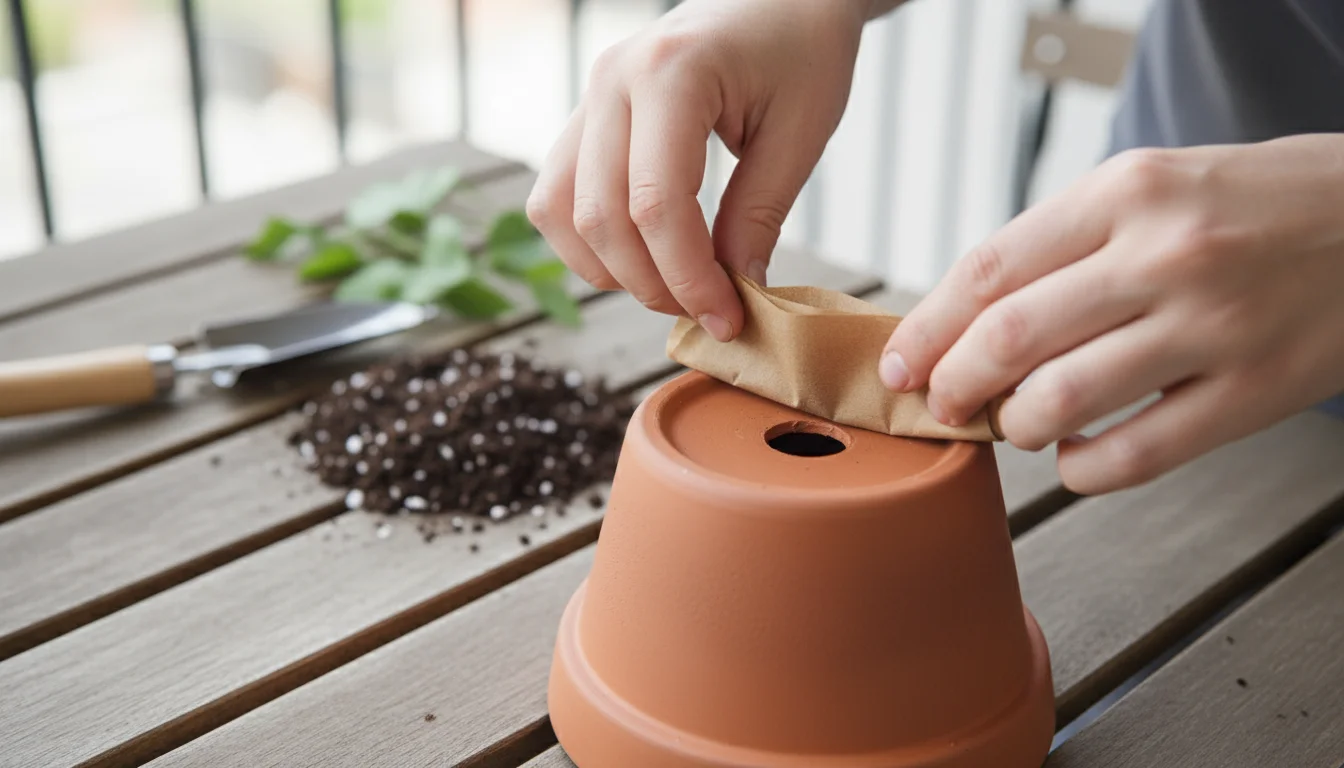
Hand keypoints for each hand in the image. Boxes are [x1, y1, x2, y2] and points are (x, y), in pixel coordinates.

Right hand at [526, 0, 870, 340]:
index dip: (688, 276)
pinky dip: (587, 241)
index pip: (656, 203)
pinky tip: (640, 258)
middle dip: (651, 283)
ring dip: (609, 269)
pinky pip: (556, 194)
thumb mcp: (800, 133)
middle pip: (601, 216)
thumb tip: (730, 291)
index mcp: (671, 73)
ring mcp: (589, 94)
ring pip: (560, 211)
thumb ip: (759, 214)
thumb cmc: (801, 52)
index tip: (726, 317)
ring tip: (671, 288)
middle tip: (705, 312)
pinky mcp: (585, 115)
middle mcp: (612, 79)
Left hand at [879, 135, 1343, 493]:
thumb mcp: (1152, 186)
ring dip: (1014, 427)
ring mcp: (1214, 326)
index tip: (897, 364)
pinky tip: (1076, 453)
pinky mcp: (1255, 392)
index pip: (990, 270)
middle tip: (940, 404)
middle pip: (1011, 337)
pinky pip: (1135, 456)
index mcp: (1127, 193)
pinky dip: (1082, 468)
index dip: (927, 327)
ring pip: (1062, 402)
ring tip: (1015, 422)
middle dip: (953, 384)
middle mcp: (1166, 254)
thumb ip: (1063, 243)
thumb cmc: (1251, 206)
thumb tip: (965, 319)